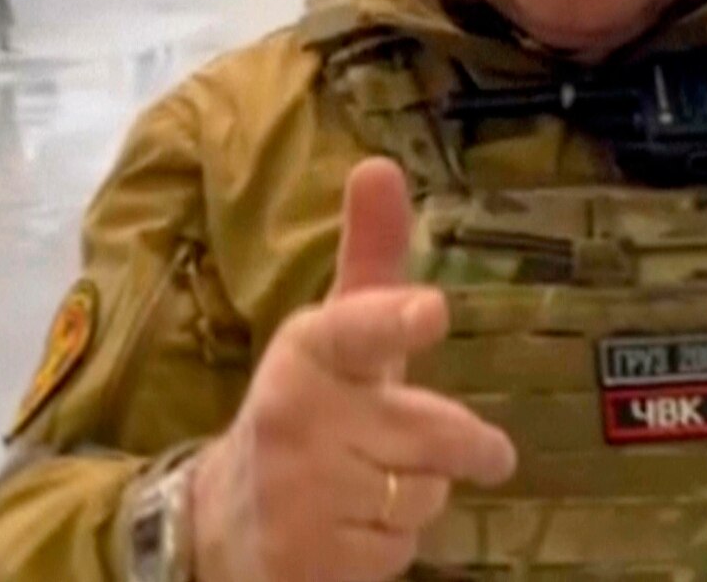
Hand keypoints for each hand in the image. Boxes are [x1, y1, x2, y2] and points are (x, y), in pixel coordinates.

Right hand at [185, 158, 516, 581]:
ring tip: (374, 483)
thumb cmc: (310, 406)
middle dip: (464, 447)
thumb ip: (372, 258)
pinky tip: (353, 527)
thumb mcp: (337, 332)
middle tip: (482, 451)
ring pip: (424, 497)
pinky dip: (393, 544)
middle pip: (433, 435)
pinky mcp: (305, 560)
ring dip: (421, 495)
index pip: (355, 329)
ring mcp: (297, 494)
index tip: (431, 309)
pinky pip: (399, 552)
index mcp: (308, 351)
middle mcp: (295, 417)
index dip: (395, 319)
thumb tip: (380, 164)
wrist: (224, 519)